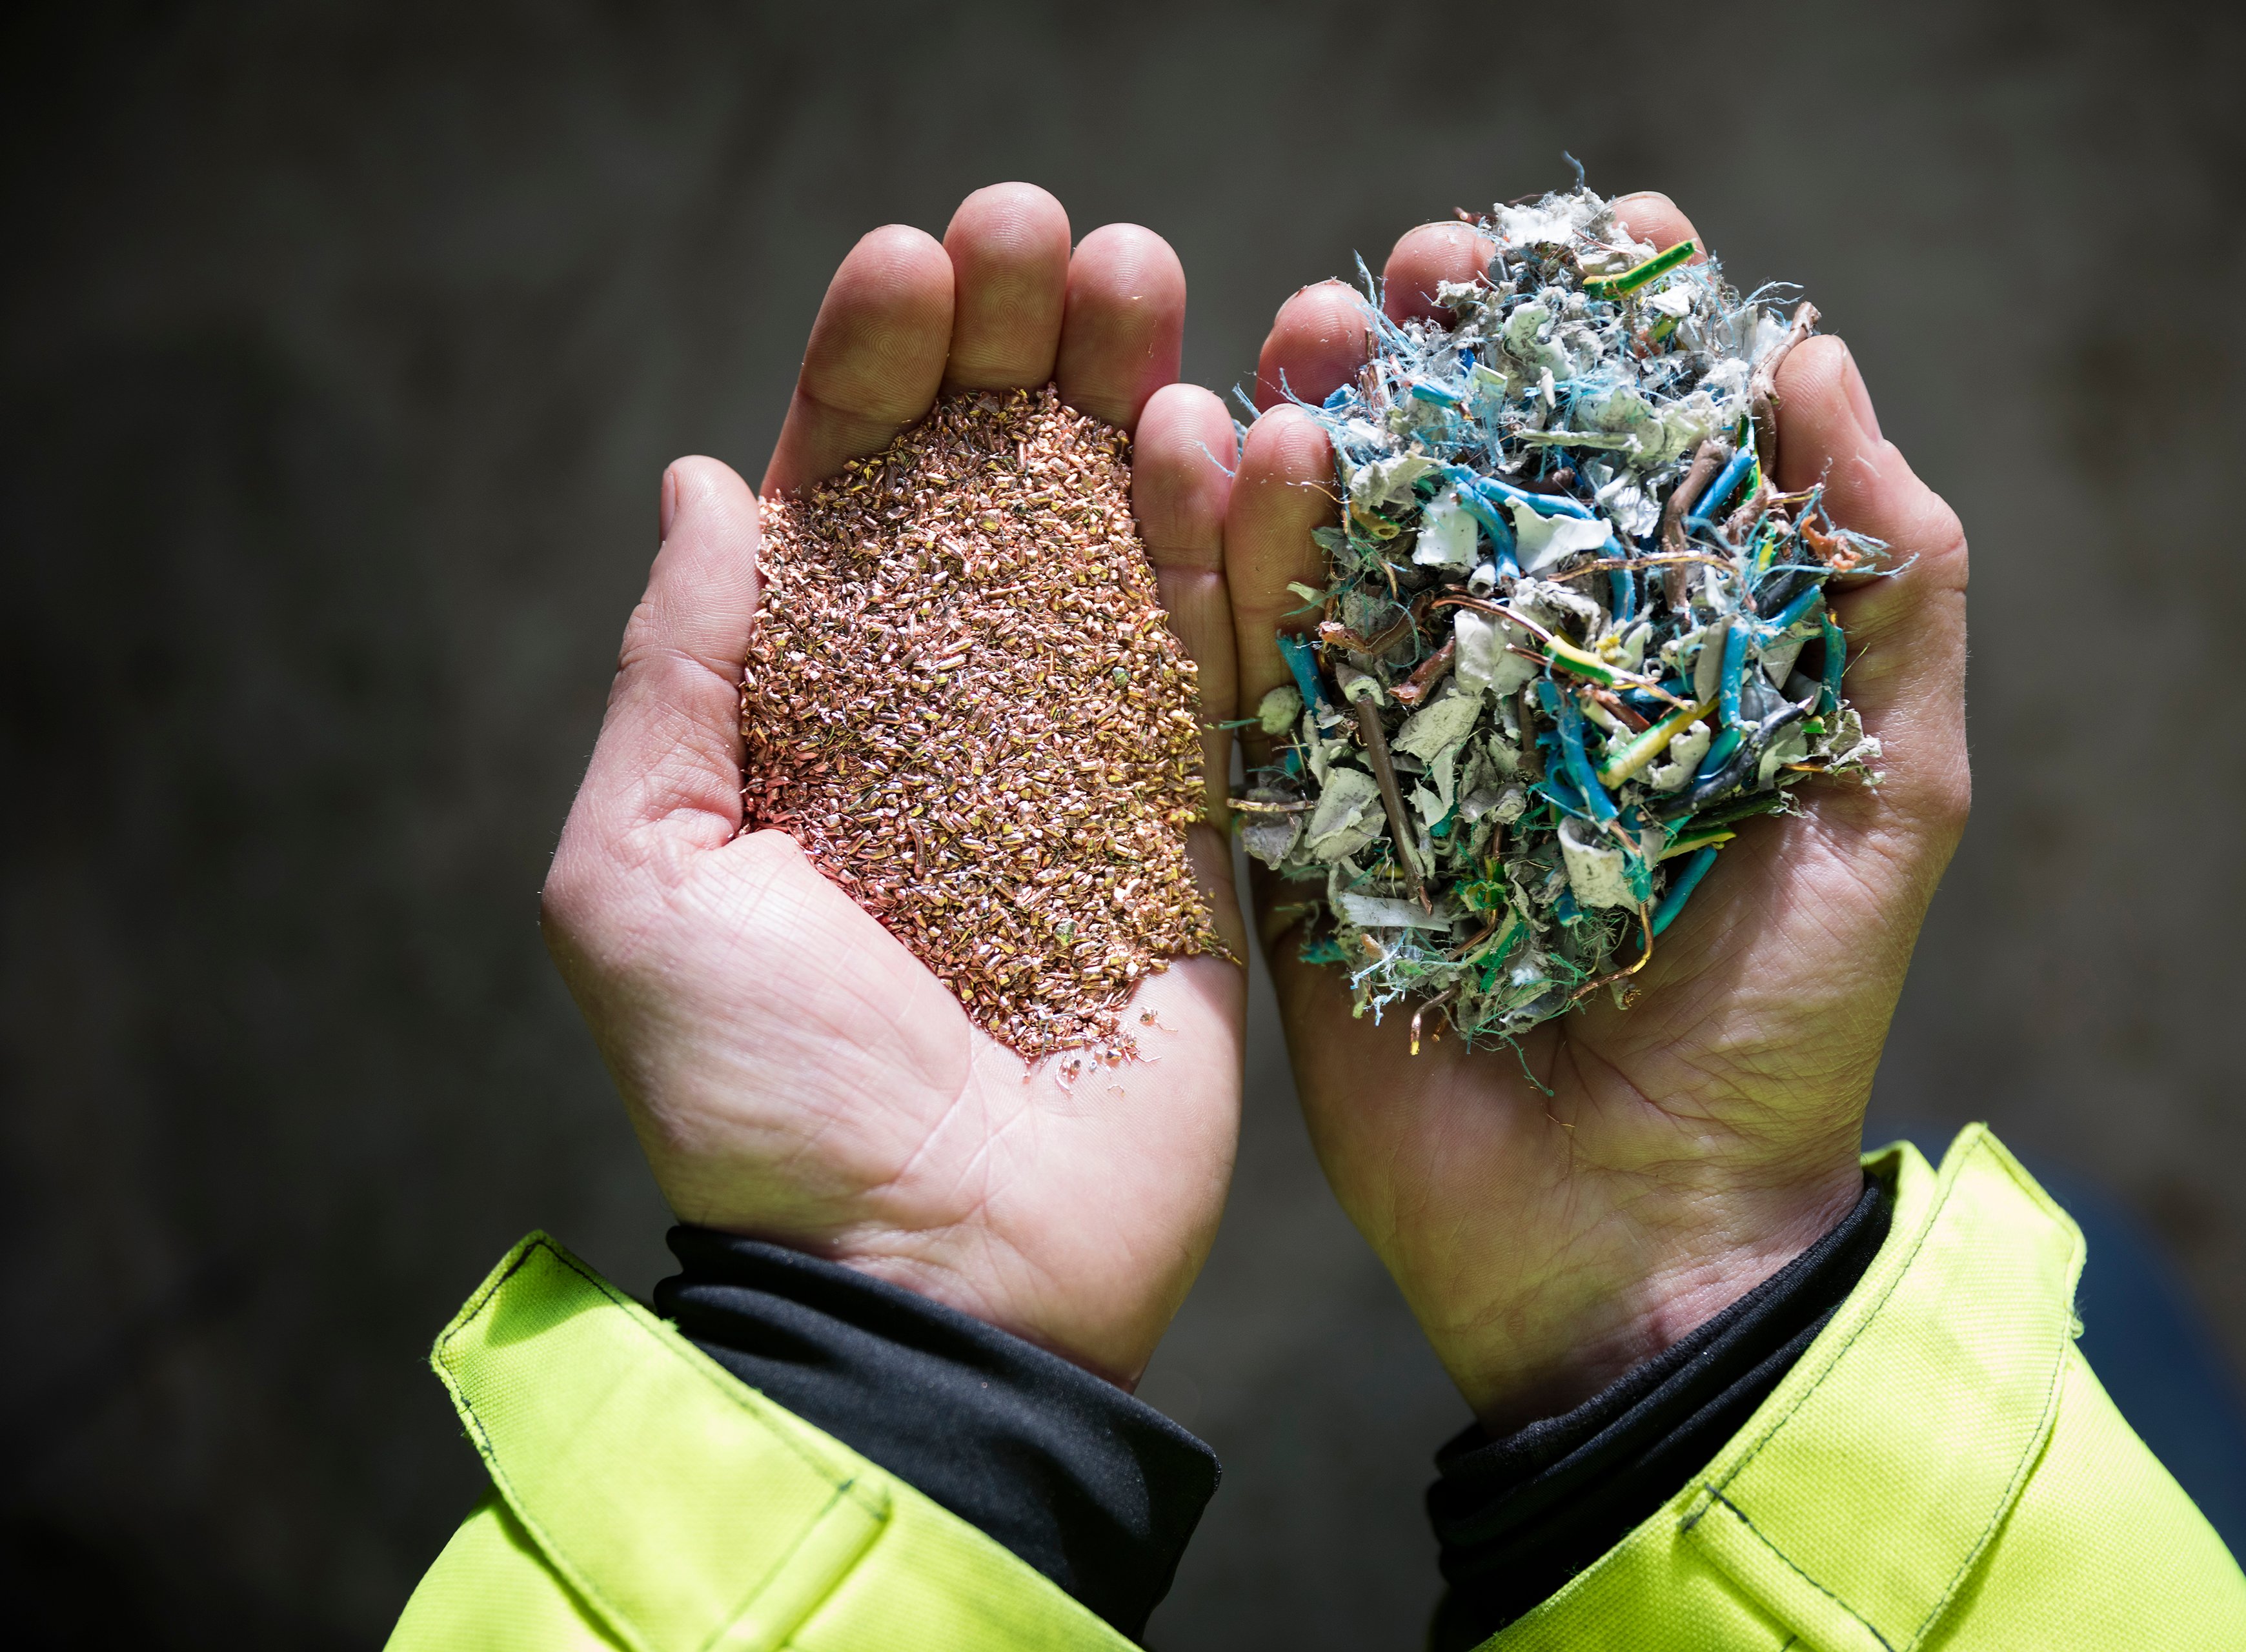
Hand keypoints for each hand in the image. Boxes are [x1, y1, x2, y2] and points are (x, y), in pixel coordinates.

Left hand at [542, 185, 1247, 1388]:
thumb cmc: (762, 1100)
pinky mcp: (1201, 826)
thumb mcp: (646, 879)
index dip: (874, 372)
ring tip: (1147, 278)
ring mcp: (1087, 765)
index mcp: (809, 718)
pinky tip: (1235, 428)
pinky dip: (1237, 546)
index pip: (847, 501)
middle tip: (1053, 239)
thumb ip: (680, 676)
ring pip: (1119, 544)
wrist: (939, 1279)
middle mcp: (951, 718)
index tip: (911, 261)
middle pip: (994, 492)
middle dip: (1017, 351)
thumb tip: (709, 486)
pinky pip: (1225, 661)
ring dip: (1136, 399)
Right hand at [1228, 192, 1969, 1432]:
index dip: (1607, 341)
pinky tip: (1235, 459)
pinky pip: (1251, 680)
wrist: (1640, 1236)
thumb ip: (1888, 591)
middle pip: (1464, 478)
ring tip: (1317, 333)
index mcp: (1658, 660)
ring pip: (1340, 553)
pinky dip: (1234, 569)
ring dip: (1320, 426)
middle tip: (1419, 270)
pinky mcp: (1297, 829)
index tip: (1601, 242)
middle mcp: (1519, 683)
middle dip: (1442, 357)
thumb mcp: (1889, 798)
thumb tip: (1815, 361)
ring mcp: (1395, 751)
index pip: (1626, 458)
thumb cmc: (1784, 1024)